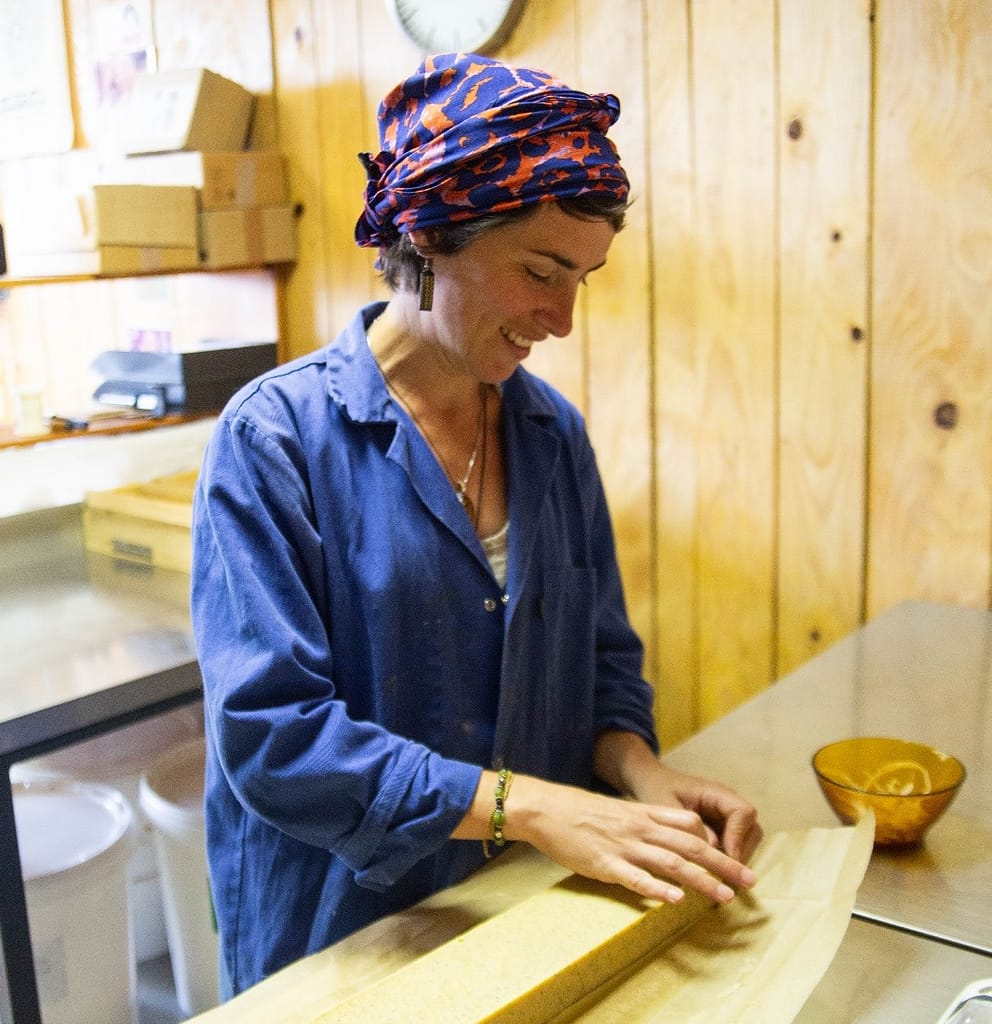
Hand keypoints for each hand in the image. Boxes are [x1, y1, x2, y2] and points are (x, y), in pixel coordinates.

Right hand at [506, 774, 757, 906]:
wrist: (547, 808)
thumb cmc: (582, 811)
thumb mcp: (621, 809)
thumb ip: (648, 820)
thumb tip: (676, 834)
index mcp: (645, 814)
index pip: (691, 826)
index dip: (717, 843)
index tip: (737, 861)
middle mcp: (641, 828)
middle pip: (691, 846)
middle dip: (723, 865)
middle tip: (749, 882)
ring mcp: (624, 846)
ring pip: (671, 862)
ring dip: (701, 880)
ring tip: (724, 896)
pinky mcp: (605, 864)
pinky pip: (636, 877)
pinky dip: (658, 888)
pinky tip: (675, 899)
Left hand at [593, 730, 763, 864]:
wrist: (650, 780)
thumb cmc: (656, 789)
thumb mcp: (665, 806)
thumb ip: (687, 827)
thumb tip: (712, 850)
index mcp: (716, 792)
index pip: (744, 812)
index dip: (739, 837)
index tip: (726, 858)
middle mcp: (727, 803)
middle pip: (752, 828)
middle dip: (742, 852)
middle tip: (725, 875)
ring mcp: (727, 815)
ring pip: (748, 839)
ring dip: (737, 857)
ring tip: (719, 876)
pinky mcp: (722, 826)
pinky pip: (735, 844)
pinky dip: (729, 858)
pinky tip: (712, 870)